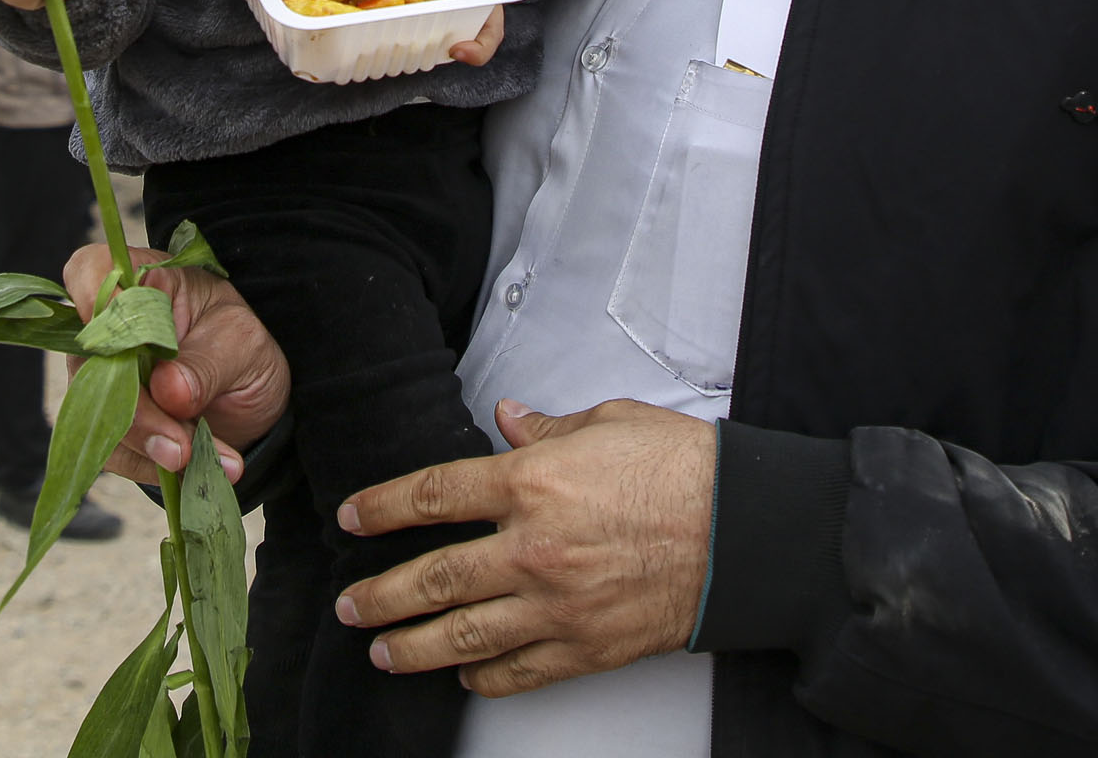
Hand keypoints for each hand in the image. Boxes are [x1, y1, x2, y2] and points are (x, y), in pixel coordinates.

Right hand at [62, 241, 289, 486]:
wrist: (248, 400)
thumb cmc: (241, 348)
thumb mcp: (242, 346)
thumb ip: (206, 364)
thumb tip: (168, 390)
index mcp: (143, 283)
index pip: (92, 271)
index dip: (90, 297)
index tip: (116, 336)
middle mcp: (109, 327)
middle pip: (90, 361)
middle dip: (137, 412)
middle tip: (183, 446)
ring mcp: (99, 377)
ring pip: (95, 415)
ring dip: (150, 447)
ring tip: (202, 459)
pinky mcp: (104, 422)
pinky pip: (111, 451)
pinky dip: (152, 467)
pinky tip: (193, 468)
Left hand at [337, 398, 713, 697]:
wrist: (746, 533)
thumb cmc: (685, 472)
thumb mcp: (609, 422)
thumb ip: (546, 428)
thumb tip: (508, 421)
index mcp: (532, 484)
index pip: (433, 495)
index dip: (382, 507)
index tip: (354, 517)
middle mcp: (533, 549)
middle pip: (434, 578)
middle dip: (381, 594)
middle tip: (352, 604)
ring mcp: (557, 606)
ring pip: (463, 635)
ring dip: (414, 646)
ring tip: (383, 652)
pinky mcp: (586, 647)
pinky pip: (518, 670)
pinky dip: (484, 677)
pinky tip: (464, 675)